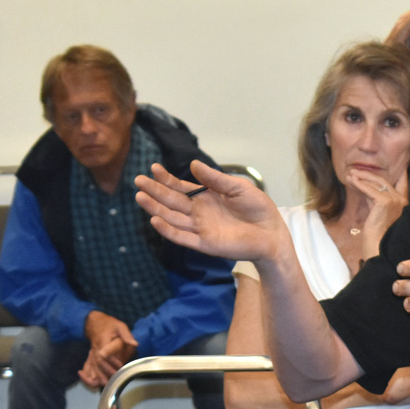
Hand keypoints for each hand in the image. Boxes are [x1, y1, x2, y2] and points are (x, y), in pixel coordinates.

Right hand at [80, 312, 137, 389]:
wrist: (94, 323)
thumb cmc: (109, 324)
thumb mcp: (119, 325)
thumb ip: (126, 335)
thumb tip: (135, 344)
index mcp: (102, 341)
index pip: (104, 354)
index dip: (111, 362)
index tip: (119, 367)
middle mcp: (95, 349)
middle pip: (98, 363)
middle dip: (106, 372)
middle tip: (115, 379)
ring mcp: (92, 353)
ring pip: (93, 366)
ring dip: (98, 376)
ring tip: (105, 384)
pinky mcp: (91, 356)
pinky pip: (88, 366)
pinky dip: (89, 374)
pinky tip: (93, 381)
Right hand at [135, 161, 286, 264]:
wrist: (271, 233)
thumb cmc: (258, 209)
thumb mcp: (238, 187)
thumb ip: (215, 179)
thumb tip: (193, 164)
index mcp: (207, 197)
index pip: (181, 188)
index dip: (167, 179)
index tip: (153, 168)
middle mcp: (200, 213)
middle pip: (172, 201)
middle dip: (155, 191)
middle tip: (138, 180)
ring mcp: (201, 228)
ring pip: (172, 218)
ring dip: (156, 208)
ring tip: (140, 196)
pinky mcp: (205, 244)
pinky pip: (182, 237)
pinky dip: (168, 230)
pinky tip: (155, 220)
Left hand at [347, 167, 408, 257]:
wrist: (380, 250)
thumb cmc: (378, 238)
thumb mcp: (378, 215)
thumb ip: (376, 201)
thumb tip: (365, 189)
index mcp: (404, 204)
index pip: (402, 183)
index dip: (399, 173)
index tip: (396, 164)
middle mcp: (402, 200)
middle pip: (384, 181)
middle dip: (369, 175)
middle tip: (356, 171)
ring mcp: (394, 200)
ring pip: (376, 183)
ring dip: (361, 177)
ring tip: (350, 174)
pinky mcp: (384, 202)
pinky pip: (369, 189)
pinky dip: (359, 184)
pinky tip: (351, 180)